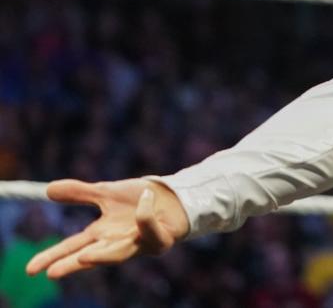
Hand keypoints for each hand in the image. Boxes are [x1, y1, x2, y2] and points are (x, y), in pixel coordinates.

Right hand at [25, 178, 188, 278]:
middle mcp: (118, 243)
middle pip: (92, 257)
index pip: (73, 247)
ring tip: (83, 256)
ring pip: (120, 253)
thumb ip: (79, 192)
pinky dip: (144, 213)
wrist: (172, 196)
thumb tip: (48, 189)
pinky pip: (149, 226)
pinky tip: (145, 197)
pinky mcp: (160, 239)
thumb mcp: (105, 192)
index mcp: (102, 234)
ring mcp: (139, 244)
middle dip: (72, 265)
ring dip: (103, 255)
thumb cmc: (138, 199)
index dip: (53, 257)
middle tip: (52, 273)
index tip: (31, 269)